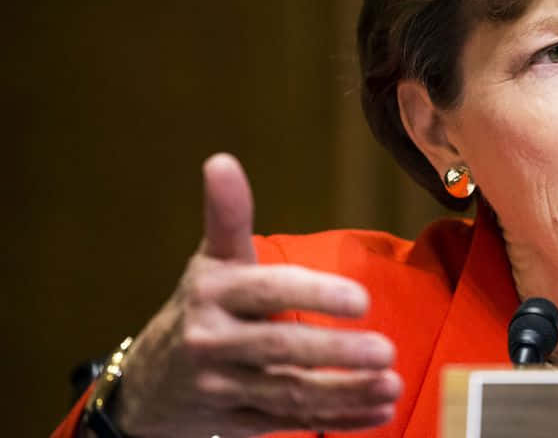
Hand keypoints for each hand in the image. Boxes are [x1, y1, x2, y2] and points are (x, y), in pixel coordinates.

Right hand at [103, 154, 399, 437]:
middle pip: (279, 349)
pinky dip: (338, 420)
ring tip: (392, 384)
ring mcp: (223, 386)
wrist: (149, 383)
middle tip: (386, 350)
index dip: (314, 295)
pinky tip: (378, 411)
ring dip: (346, 392)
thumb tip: (221, 161)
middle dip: (336, 352)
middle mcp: (213, 340)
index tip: (361, 301)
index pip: (268, 291)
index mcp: (214, 292)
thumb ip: (227, 216)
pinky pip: (292, 421)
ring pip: (289, 393)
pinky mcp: (236, 420)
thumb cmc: (200, 306)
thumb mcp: (211, 261)